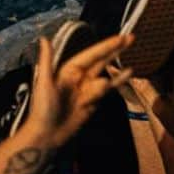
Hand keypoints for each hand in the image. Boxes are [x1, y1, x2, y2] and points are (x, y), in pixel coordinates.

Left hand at [21, 30, 133, 150]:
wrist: (48, 135)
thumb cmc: (42, 109)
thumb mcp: (44, 83)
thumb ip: (47, 60)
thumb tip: (44, 38)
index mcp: (68, 70)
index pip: (91, 55)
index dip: (106, 46)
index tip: (119, 38)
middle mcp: (80, 77)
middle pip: (101, 60)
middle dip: (115, 49)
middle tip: (131, 38)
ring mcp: (88, 89)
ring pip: (106, 75)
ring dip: (115, 67)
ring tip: (129, 54)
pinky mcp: (94, 102)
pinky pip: (108, 90)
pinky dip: (118, 81)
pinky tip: (128, 74)